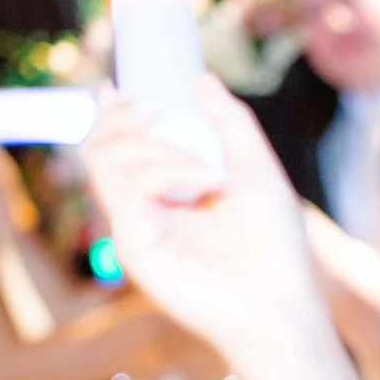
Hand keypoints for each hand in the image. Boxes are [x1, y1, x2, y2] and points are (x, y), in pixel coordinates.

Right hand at [82, 74, 327, 367]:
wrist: (280, 301)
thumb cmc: (274, 246)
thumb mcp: (255, 167)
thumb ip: (229, 122)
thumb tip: (200, 78)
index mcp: (165, 189)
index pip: (117, 144)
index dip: (112, 113)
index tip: (120, 88)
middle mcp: (143, 208)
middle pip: (99, 147)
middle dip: (121, 119)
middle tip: (154, 112)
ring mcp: (134, 228)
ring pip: (105, 160)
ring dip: (154, 148)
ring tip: (207, 169)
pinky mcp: (133, 247)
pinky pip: (125, 189)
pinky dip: (163, 172)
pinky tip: (204, 182)